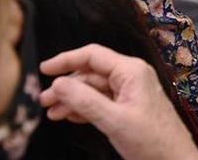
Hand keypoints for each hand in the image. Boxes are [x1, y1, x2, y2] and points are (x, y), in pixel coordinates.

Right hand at [40, 44, 197, 159]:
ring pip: (94, 90)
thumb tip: (58, 84)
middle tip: (44, 100)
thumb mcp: (113, 120)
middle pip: (91, 74)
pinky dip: (84, 109)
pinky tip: (69, 116)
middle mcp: (131, 77)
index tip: (45, 69)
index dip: (66, 60)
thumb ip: (84, 100)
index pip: (92, 55)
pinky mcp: (129, 108)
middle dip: (67, 86)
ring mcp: (130, 93)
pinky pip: (102, 103)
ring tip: (52, 112)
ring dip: (72, 100)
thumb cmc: (152, 141)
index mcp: (130, 71)